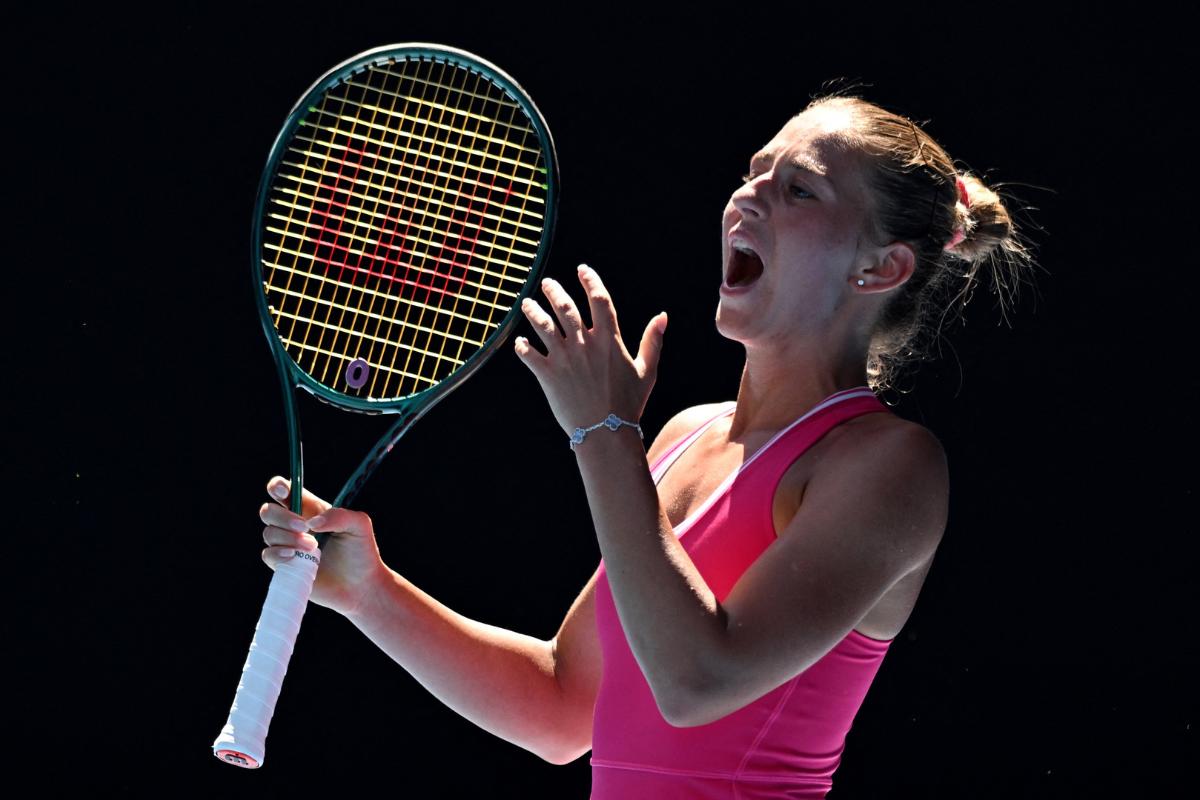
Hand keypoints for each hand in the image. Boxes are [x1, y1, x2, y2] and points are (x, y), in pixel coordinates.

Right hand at [259, 476, 385, 617]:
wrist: (361, 585)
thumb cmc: (361, 552)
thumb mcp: (359, 525)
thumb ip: (339, 516)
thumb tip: (312, 523)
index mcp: (311, 509)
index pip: (285, 491)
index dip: (278, 487)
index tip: (284, 492)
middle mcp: (295, 525)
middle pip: (268, 511)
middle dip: (283, 516)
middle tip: (305, 527)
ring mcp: (288, 545)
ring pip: (269, 533)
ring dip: (288, 537)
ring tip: (313, 548)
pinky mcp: (285, 565)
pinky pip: (268, 554)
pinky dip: (278, 553)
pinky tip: (293, 556)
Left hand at [514, 264, 666, 438]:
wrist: (606, 433)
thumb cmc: (629, 404)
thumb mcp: (647, 371)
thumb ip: (653, 342)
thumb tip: (662, 316)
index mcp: (608, 340)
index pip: (599, 299)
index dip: (590, 280)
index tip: (582, 270)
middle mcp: (585, 345)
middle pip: (565, 307)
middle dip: (554, 291)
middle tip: (547, 283)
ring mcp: (564, 359)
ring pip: (543, 326)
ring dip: (533, 312)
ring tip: (526, 303)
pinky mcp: (548, 376)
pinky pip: (529, 355)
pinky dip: (523, 347)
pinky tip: (520, 342)